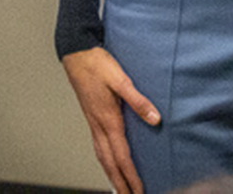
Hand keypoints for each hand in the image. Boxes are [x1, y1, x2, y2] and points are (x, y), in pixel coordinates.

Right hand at [61, 46, 159, 193]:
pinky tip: (109, 162)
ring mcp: (93, 122)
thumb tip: (155, 119)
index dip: (131, 176)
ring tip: (120, 188)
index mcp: (108, 119)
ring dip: (111, 175)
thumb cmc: (97, 64)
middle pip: (110, 163)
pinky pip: (99, 147)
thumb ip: (138, 100)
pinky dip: (105, 161)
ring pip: (102, 157)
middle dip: (120, 184)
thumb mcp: (121, 79)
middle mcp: (99, 125)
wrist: (76, 53)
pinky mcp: (92, 117)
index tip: (139, 191)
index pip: (122, 156)